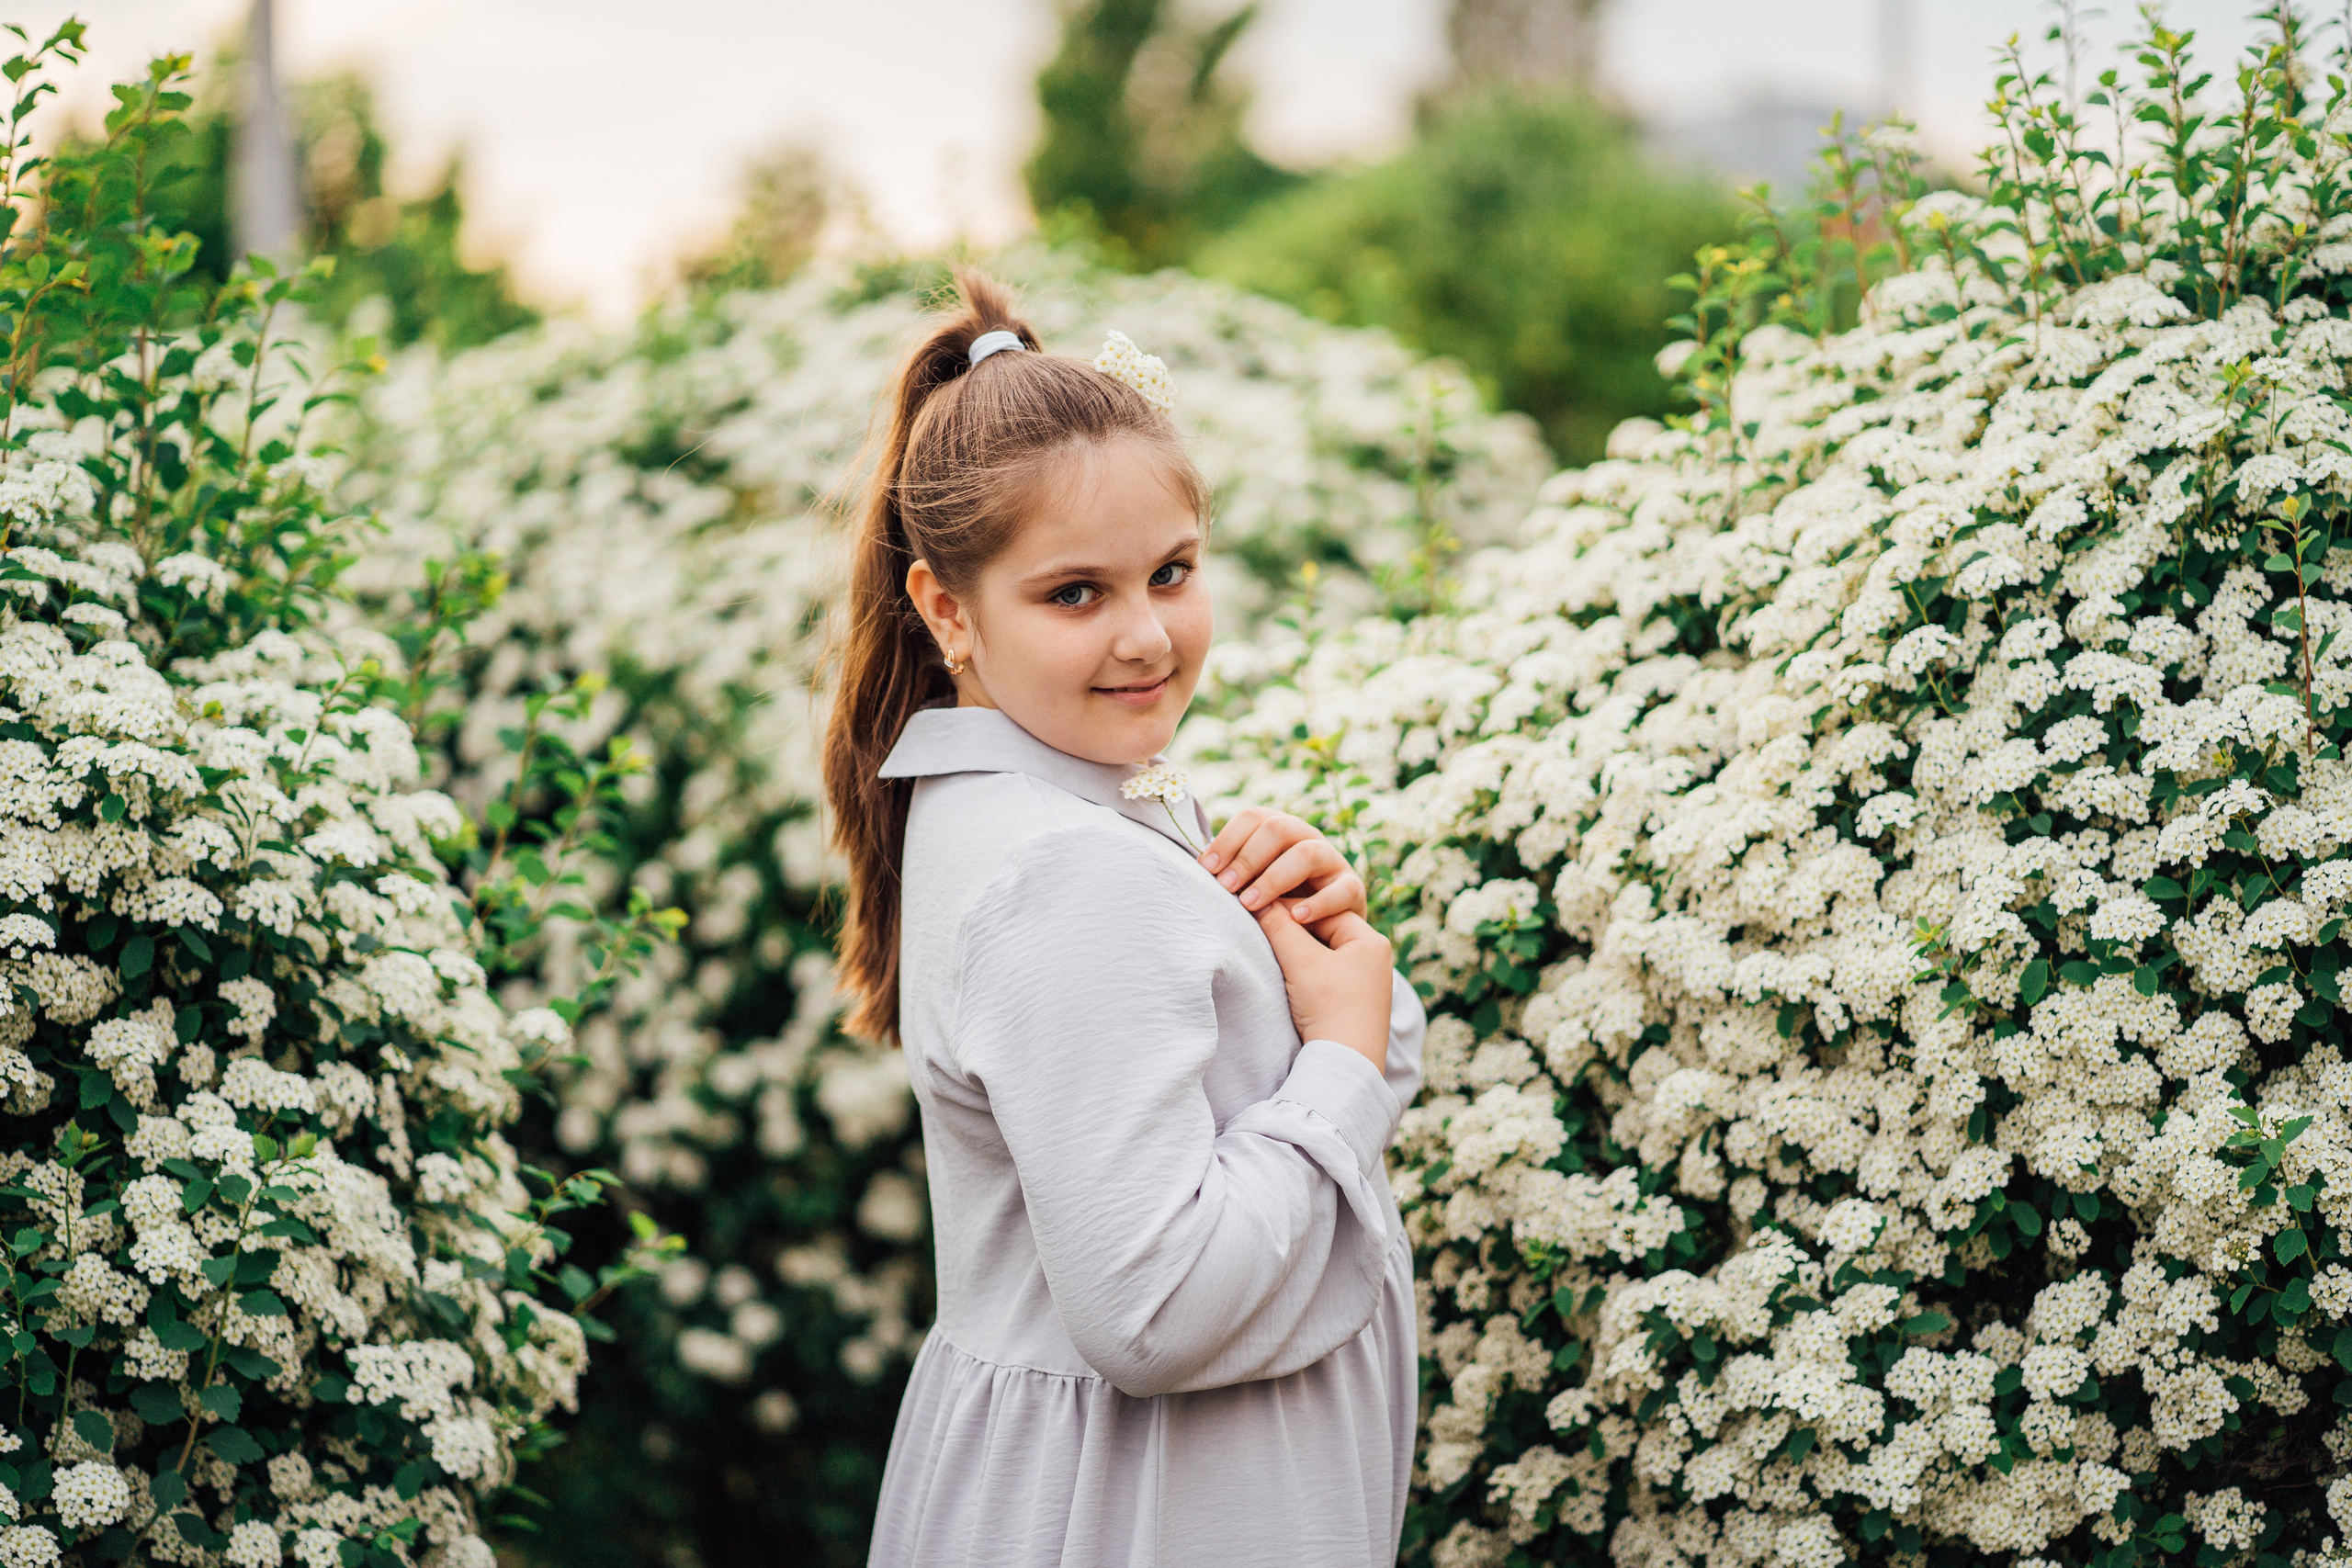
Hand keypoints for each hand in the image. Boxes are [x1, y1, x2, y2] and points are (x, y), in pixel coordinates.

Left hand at [1198, 807, 1367, 924]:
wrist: (1321, 935)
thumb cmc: (1276, 908)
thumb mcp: (1252, 885)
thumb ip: (1231, 872)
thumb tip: (1195, 868)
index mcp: (1281, 830)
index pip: (1253, 818)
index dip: (1228, 840)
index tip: (1206, 869)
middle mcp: (1308, 838)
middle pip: (1278, 828)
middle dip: (1248, 858)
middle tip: (1226, 888)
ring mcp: (1333, 862)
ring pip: (1308, 852)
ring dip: (1275, 878)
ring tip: (1251, 904)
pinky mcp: (1353, 889)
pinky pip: (1341, 890)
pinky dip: (1318, 904)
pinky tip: (1295, 918)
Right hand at [1251, 900, 1392, 1072]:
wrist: (1345, 1065)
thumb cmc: (1330, 1009)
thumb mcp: (1300, 961)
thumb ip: (1278, 926)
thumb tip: (1259, 902)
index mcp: (1371, 941)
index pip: (1323, 910)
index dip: (1289, 907)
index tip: (1259, 908)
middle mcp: (1375, 958)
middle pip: (1324, 931)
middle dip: (1293, 929)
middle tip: (1261, 926)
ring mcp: (1367, 982)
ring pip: (1324, 953)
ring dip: (1298, 951)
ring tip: (1272, 952)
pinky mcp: (1356, 1002)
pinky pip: (1327, 975)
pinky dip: (1306, 971)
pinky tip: (1287, 977)